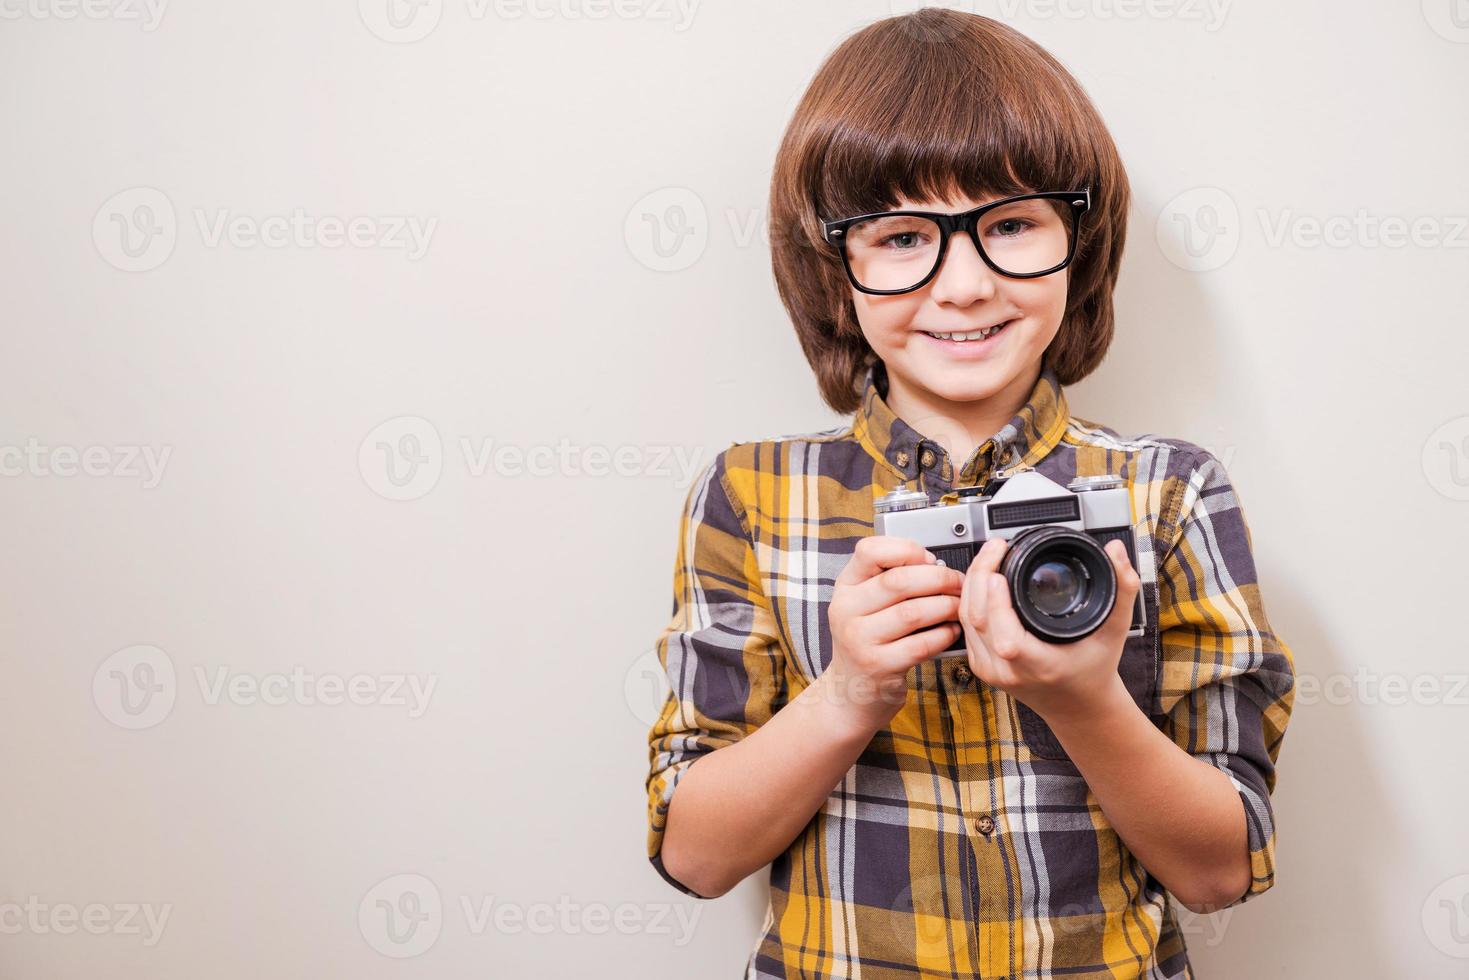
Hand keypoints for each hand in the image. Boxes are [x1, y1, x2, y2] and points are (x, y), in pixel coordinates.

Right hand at [824, 536, 966, 734]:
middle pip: (898, 581)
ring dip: (946, 606)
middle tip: (959, 582)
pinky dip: (944, 635)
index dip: (905, 549)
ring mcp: (859, 640)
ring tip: (959, 606)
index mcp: (845, 587)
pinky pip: (921, 644)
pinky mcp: (879, 666)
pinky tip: (952, 631)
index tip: (928, 558)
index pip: (869, 551)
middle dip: (939, 578)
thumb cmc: (867, 641)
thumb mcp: (864, 605)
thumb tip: (933, 563)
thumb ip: (888, 580)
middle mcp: (846, 611)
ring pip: (913, 612)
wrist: (850, 692)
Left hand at [958, 536, 1140, 721]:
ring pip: (966, 620)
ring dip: (973, 583)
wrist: (1079, 705)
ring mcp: (991, 670)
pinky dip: (970, 598)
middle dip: (981, 576)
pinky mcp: (981, 665)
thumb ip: (1122, 589)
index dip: (997, 603)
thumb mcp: (1115, 630)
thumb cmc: (1095, 669)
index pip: (1007, 638)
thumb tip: (1116, 550)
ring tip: (990, 555)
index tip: (1000, 572)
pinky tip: (981, 578)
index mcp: (1040, 665)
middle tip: (996, 547)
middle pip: (977, 620)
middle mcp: (1009, 670)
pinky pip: (966, 627)